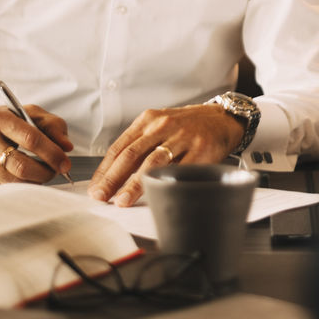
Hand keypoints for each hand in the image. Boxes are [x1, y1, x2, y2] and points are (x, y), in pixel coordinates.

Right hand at [0, 105, 72, 188]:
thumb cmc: (0, 123)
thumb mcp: (26, 113)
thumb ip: (51, 124)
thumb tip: (67, 147)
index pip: (31, 139)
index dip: (52, 153)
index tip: (65, 162)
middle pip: (22, 166)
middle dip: (46, 172)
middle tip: (56, 171)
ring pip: (14, 182)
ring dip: (35, 181)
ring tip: (41, 172)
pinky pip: (4, 189)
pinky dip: (19, 186)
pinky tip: (21, 176)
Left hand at [88, 104, 243, 206]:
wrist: (223, 118)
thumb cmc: (188, 126)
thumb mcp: (161, 125)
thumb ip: (140, 144)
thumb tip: (113, 174)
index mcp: (148, 120)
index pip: (119, 147)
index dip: (104, 169)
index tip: (95, 187)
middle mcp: (163, 126)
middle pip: (131, 154)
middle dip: (113, 178)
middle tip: (101, 196)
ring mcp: (182, 138)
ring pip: (152, 163)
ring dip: (134, 184)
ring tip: (122, 200)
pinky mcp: (201, 150)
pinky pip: (179, 169)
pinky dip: (165, 183)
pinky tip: (155, 193)